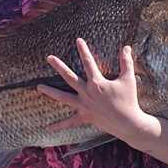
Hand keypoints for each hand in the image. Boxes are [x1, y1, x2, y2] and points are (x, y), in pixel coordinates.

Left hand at [37, 38, 153, 142]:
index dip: (83, 50)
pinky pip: (69, 122)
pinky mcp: (84, 117)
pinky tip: (48, 128)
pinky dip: (59, 125)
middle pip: (69, 77)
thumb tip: (126, 47)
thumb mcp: (128, 79)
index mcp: (97, 83)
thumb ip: (126, 62)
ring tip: (39, 87)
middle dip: (59, 66)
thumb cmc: (129, 100)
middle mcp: (87, 93)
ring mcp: (84, 106)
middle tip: (49, 57)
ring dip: (50, 92)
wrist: (128, 123)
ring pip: (63, 97)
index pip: (89, 62)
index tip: (78, 40)